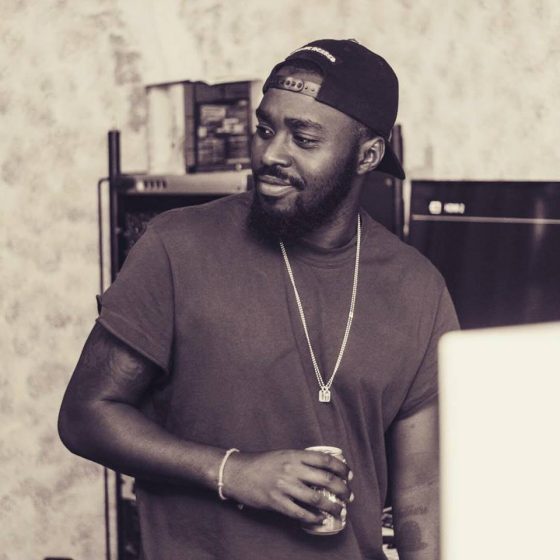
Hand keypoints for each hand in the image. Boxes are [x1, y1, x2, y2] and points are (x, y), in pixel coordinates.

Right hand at [222, 449, 351, 522]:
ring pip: (317, 499)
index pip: (325, 460)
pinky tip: (319, 519)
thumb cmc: (261, 463)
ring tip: (339, 510)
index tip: (349, 475)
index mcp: (294, 455)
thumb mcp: (283, 454)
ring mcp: (284, 486)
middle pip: (326, 480)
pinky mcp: (276, 502)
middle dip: (342, 490)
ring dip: (332, 507)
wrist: (237, 472)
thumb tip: (322, 469)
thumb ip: (300, 460)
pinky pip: (300, 513)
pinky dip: (313, 518)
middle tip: (348, 496)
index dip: (341, 468)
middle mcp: (292, 469)